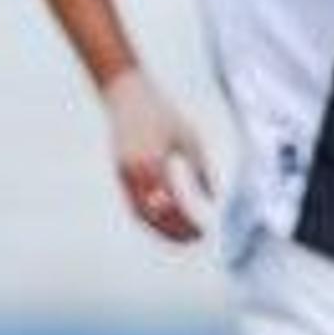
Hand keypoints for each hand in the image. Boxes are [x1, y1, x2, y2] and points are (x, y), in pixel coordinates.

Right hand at [101, 68, 212, 242]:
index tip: (201, 233)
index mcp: (155, 164)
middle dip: (173, 232)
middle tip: (193, 240)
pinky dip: (149, 217)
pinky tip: (166, 218)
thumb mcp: (189, 138)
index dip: (186, 224)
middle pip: (153, 217)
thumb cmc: (161, 112)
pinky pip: (134, 203)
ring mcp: (124, 174)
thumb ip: (200, 170)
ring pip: (140, 214)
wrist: (126, 94)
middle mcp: (136, 173)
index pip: (171, 206)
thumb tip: (212, 198)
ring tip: (181, 235)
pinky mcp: (121, 173)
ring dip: (160, 229)